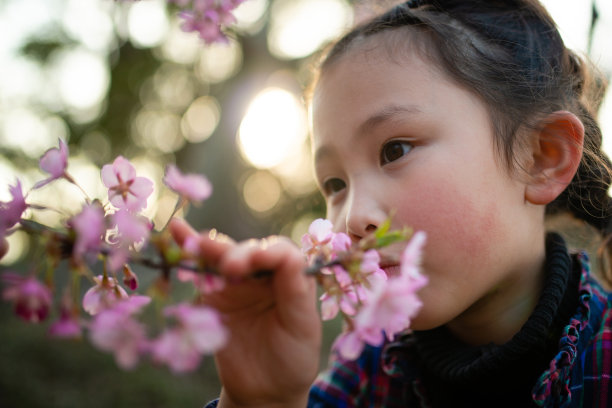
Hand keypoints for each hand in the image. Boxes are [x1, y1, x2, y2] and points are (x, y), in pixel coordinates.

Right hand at [170, 219, 320, 407]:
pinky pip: (201, 271)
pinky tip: (177, 231)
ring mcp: (238, 282)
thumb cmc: (293, 356)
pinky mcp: (213, 294)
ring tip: (196, 244)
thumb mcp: (302, 327)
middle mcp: (265, 273)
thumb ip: (296, 292)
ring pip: (224, 256)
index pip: (283, 254)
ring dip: (210, 247)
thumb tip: (292, 257)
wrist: (265, 388)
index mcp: (293, 277)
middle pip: (251, 251)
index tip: (257, 261)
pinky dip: (188, 250)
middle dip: (239, 255)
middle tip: (230, 269)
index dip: (269, 253)